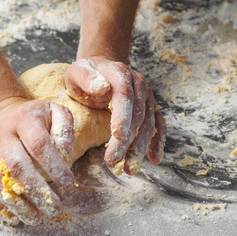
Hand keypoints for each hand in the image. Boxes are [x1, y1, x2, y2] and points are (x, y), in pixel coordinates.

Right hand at [0, 97, 74, 224]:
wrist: (6, 116)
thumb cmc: (36, 119)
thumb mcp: (56, 112)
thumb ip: (64, 128)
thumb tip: (66, 150)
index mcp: (23, 118)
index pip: (39, 144)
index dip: (55, 167)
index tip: (69, 184)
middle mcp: (2, 134)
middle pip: (16, 165)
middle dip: (37, 190)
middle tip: (54, 208)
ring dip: (18, 203)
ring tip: (37, 217)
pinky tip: (15, 215)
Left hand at [65, 57, 165, 174]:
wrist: (100, 68)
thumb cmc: (85, 73)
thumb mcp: (78, 71)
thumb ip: (87, 78)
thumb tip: (102, 87)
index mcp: (120, 73)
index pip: (124, 95)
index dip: (123, 116)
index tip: (118, 136)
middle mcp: (138, 83)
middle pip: (137, 114)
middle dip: (127, 140)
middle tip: (113, 161)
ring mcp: (146, 95)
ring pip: (148, 123)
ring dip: (140, 147)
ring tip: (128, 168)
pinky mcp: (150, 106)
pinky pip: (158, 124)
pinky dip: (158, 141)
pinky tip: (153, 159)